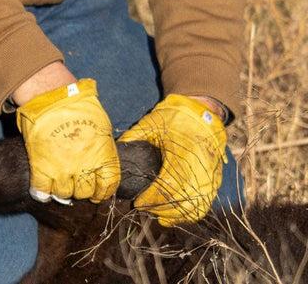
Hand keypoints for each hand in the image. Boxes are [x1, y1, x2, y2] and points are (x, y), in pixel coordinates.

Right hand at [16, 76, 120, 202]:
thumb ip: (102, 145)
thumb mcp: (100, 124)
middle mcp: (84, 167)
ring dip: (62, 190)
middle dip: (81, 189)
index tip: (96, 191)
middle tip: (75, 180)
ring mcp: (62, 169)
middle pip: (85, 192)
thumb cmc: (77, 103)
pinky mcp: (41, 166)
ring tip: (58, 181)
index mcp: (102, 156)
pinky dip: (41, 193)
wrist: (51, 93)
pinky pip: (41, 191)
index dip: (102, 191)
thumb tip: (100, 156)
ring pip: (64, 194)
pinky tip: (41, 190)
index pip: (108, 186)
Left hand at [119, 94, 226, 225]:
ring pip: (194, 209)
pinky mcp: (215, 183)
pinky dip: (189, 214)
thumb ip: (134, 136)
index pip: (167, 186)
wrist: (202, 114)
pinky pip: (203, 206)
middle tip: (144, 208)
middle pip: (180, 202)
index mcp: (183, 154)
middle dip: (160, 209)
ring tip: (157, 214)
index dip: (151, 198)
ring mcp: (210, 178)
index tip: (137, 202)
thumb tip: (115, 150)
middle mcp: (200, 170)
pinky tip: (174, 215)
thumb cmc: (175, 117)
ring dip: (175, 216)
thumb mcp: (151, 122)